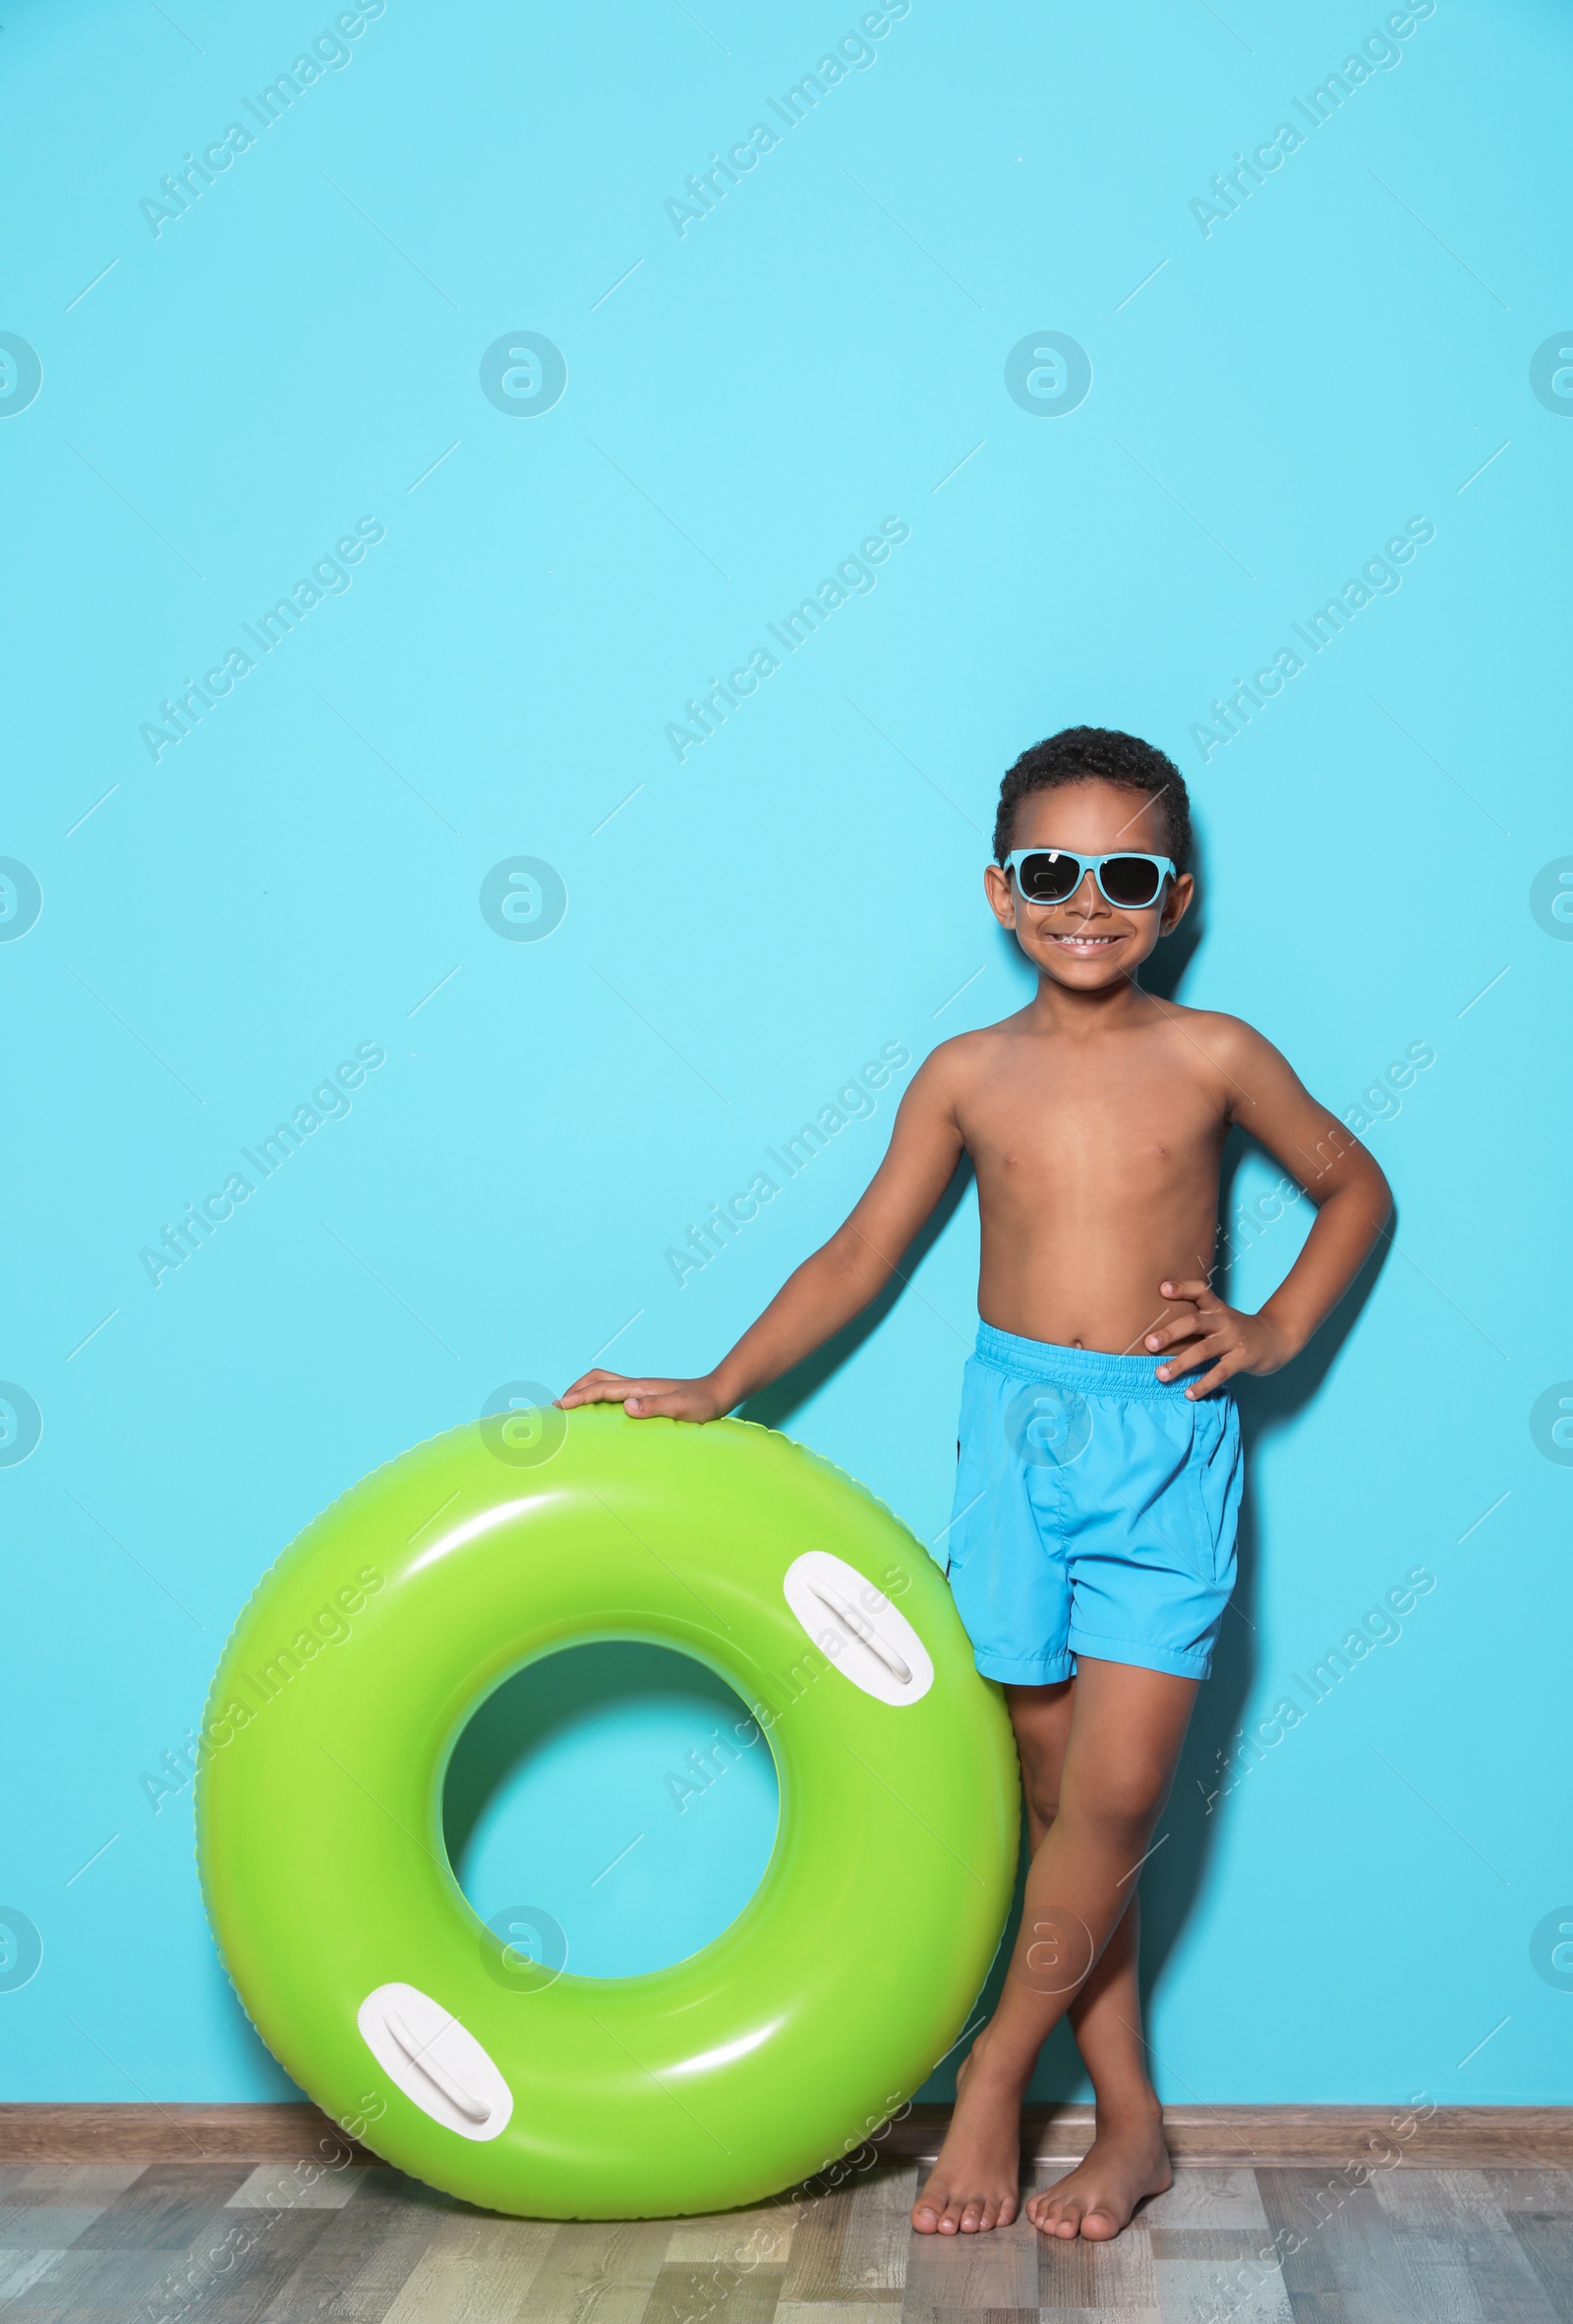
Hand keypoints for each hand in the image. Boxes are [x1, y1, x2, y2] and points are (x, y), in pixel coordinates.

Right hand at [555, 1369, 729, 1420]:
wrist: (717, 1393)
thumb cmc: (702, 1403)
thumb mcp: (682, 1407)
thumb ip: (656, 1406)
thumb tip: (627, 1406)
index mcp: (640, 1387)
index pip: (602, 1388)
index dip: (579, 1397)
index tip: (560, 1406)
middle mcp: (637, 1385)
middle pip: (597, 1378)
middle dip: (575, 1389)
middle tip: (558, 1406)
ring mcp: (640, 1389)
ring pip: (604, 1382)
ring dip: (584, 1390)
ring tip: (570, 1406)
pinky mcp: (645, 1395)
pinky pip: (613, 1391)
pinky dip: (597, 1396)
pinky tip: (598, 1411)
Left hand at [1145, 1279, 1292, 1398]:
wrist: (1277, 1338)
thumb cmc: (1238, 1330)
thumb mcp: (1221, 1317)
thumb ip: (1197, 1320)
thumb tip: (1158, 1333)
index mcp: (1216, 1308)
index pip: (1200, 1291)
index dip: (1182, 1288)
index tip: (1163, 1289)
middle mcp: (1224, 1321)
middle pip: (1194, 1322)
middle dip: (1170, 1333)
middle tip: (1149, 1344)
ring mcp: (1234, 1339)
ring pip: (1203, 1350)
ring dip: (1180, 1363)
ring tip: (1160, 1375)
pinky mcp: (1243, 1358)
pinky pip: (1221, 1372)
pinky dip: (1203, 1384)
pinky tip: (1189, 1393)